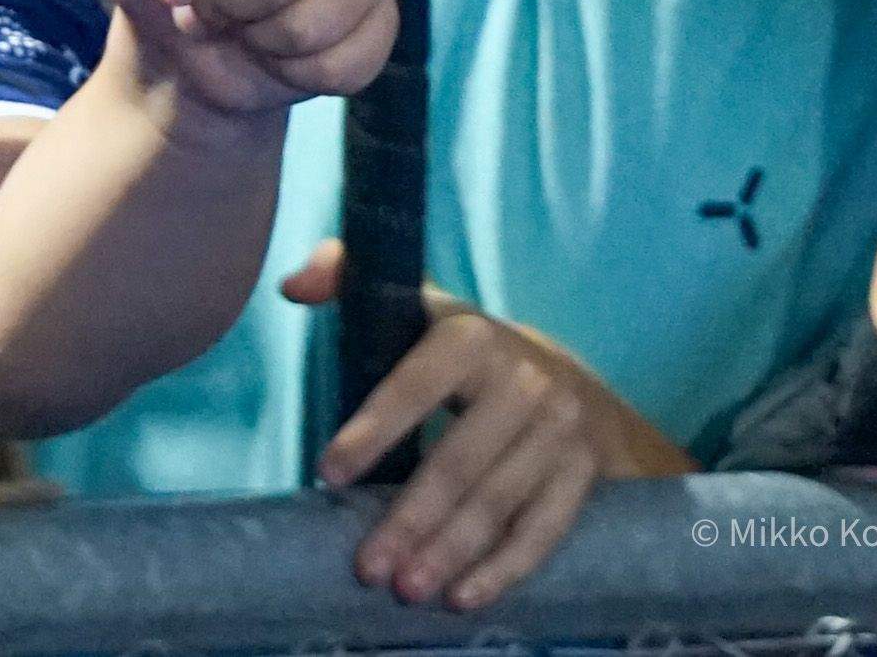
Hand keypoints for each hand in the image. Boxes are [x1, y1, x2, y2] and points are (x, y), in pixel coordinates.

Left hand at [284, 245, 669, 609]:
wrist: (579, 383)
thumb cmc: (470, 353)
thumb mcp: (420, 307)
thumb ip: (351, 278)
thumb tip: (293, 287)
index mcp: (470, 335)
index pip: (414, 387)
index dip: (371, 430)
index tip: (327, 474)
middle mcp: (523, 381)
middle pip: (457, 462)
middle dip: (409, 518)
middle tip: (367, 567)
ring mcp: (561, 431)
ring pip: (497, 503)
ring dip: (449, 553)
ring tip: (405, 589)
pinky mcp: (584, 475)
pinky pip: (542, 531)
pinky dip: (503, 571)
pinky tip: (463, 598)